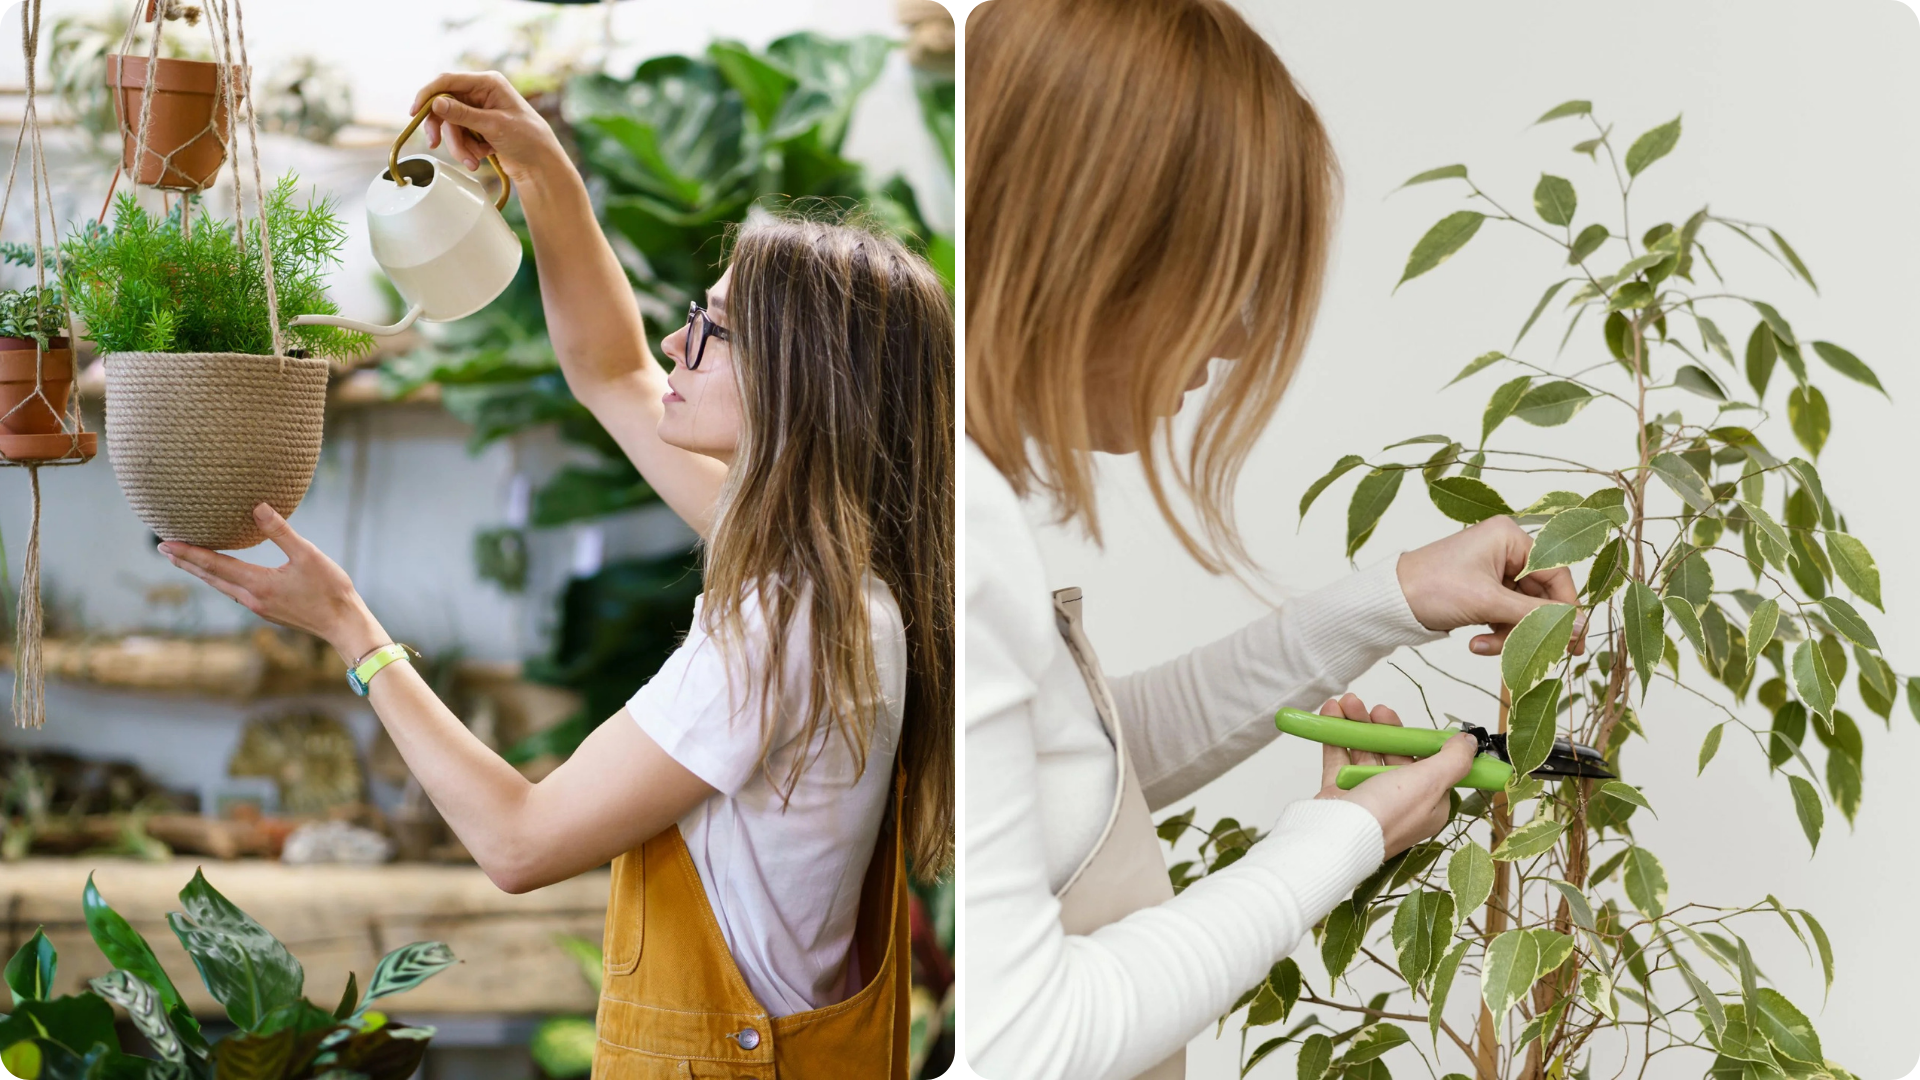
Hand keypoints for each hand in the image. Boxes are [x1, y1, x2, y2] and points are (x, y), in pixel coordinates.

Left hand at [158, 505, 385, 663]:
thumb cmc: (330, 590)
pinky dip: (221, 579)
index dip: (188, 552)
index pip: (214, 564)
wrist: (344, 624)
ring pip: (221, 586)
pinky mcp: (268, 610)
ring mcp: (258, 607)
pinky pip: (235, 591)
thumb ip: (280, 531)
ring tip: (186, 560)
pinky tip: (225, 575)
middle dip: (187, 562)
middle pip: (211, 577)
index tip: (165, 542)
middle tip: (164, 548)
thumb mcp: (308, 555)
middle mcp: (251, 598)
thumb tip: (257, 506)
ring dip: (202, 572)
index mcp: (258, 584)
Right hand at [409, 72, 568, 185]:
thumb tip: (435, 104)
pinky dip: (467, 149)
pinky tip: (481, 157)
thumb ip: (463, 115)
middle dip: (444, 129)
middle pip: (445, 106)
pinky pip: (460, 136)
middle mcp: (481, 93)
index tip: (414, 112)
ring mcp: (479, 111)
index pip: (448, 81)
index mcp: (487, 83)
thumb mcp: (494, 125)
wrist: (541, 164)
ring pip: (451, 125)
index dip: (428, 94)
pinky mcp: (478, 128)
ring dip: (458, 145)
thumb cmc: (527, 138)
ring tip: (473, 161)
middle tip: (435, 144)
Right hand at [1313, 693, 1474, 856]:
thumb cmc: (1387, 813)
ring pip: (1365, 752)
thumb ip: (1454, 759)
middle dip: (1384, 728)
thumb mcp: (1430, 783)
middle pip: (1395, 755)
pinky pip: (1339, 758)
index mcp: (1428, 804)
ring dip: (1358, 725)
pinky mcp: (1338, 793)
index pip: (1430, 765)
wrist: (1336, 836)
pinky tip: (1332, 713)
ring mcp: (1366, 797)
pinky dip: (1336, 735)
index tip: (1411, 725)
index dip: (1420, 741)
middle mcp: (1399, 801)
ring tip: (1348, 703)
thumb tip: (1469, 743)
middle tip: (1375, 709)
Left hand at [1397, 516, 1586, 656]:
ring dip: (1509, 634)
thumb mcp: (1489, 603)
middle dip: (1529, 626)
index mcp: (1509, 537)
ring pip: (1522, 609)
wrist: (1388, 603)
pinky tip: (1476, 643)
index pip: (1555, 573)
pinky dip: (1495, 632)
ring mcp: (1492, 569)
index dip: (1565, 607)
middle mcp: (1504, 548)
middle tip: (1540, 655)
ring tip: (1484, 647)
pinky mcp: (1481, 589)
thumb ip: (1537, 615)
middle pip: (1539, 595)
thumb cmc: (1432, 589)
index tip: (1572, 639)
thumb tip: (1580, 625)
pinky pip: (1504, 613)